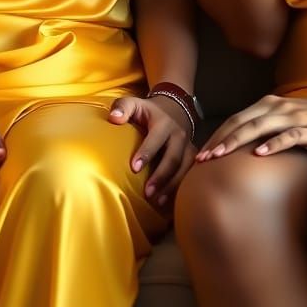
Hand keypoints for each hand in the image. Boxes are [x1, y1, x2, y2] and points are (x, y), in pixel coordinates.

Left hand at [109, 95, 196, 209]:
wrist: (175, 109)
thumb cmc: (148, 112)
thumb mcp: (135, 103)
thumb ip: (123, 108)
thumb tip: (114, 119)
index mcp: (164, 123)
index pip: (156, 139)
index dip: (146, 153)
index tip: (134, 168)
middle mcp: (179, 136)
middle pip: (173, 158)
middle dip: (161, 176)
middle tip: (148, 193)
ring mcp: (188, 147)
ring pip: (185, 168)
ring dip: (173, 186)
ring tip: (159, 202)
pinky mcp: (193, 158)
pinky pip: (190, 174)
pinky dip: (181, 189)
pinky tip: (171, 203)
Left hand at [196, 91, 306, 159]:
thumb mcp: (285, 119)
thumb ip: (266, 128)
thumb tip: (241, 149)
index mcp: (267, 105)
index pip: (235, 119)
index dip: (216, 135)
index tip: (199, 154)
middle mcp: (276, 107)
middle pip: (240, 122)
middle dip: (219, 140)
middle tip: (202, 159)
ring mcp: (293, 117)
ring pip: (258, 127)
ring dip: (236, 141)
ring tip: (220, 156)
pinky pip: (288, 136)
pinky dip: (272, 144)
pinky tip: (259, 154)